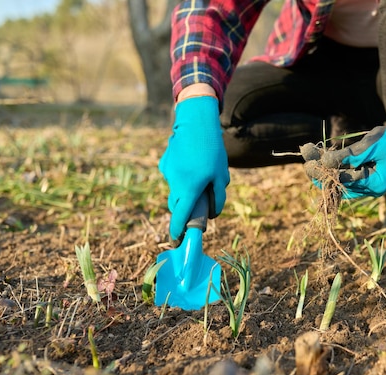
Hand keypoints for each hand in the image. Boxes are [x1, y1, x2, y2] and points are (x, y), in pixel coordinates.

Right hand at [159, 96, 229, 239]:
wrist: (195, 123)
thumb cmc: (212, 151)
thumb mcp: (221, 176)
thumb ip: (217, 198)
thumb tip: (212, 214)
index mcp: (189, 188)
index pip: (180, 216)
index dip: (177, 230)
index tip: (177, 240)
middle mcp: (175, 183)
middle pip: (176, 205)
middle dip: (183, 211)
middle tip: (196, 209)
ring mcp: (167, 173)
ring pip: (175, 190)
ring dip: (185, 191)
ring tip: (199, 176)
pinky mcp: (165, 163)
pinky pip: (173, 177)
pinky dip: (181, 177)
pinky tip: (191, 164)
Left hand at [303, 115, 385, 198]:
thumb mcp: (370, 145)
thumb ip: (349, 155)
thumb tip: (325, 161)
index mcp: (376, 185)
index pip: (346, 180)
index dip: (327, 172)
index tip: (310, 164)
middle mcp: (370, 189)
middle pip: (339, 183)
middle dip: (321, 172)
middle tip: (305, 163)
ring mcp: (365, 185)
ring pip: (337, 179)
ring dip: (322, 168)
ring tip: (306, 155)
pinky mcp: (360, 178)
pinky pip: (341, 174)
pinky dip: (329, 165)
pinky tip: (314, 157)